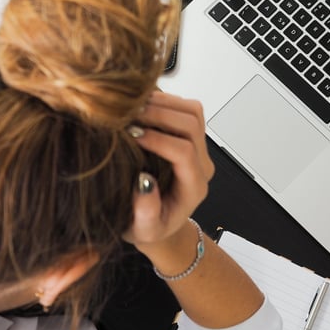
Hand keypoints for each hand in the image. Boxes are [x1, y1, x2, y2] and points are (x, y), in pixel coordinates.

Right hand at [123, 91, 213, 248]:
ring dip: (162, 103)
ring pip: (192, 110)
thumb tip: (144, 182)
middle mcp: (201, 164)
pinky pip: (184, 108)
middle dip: (159, 114)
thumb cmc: (149, 227)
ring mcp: (198, 147)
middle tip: (128, 115)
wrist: (158, 222)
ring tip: (132, 107)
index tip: (131, 135)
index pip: (184, 152)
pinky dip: (162, 100)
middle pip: (192, 124)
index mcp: (193, 186)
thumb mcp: (143, 230)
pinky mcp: (189, 135)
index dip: (158, 140)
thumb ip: (146, 212)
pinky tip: (138, 106)